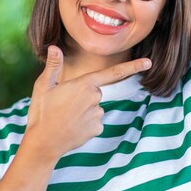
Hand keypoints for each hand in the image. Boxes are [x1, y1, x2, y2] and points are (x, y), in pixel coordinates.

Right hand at [24, 46, 151, 160]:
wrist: (43, 143)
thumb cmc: (41, 112)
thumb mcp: (43, 86)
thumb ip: (53, 65)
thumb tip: (54, 47)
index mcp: (84, 84)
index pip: (113, 72)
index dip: (133, 66)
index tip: (148, 62)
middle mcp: (95, 98)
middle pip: (95, 92)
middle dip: (83, 96)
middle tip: (63, 105)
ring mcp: (98, 115)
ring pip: (95, 107)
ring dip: (83, 110)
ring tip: (65, 117)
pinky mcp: (98, 129)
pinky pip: (95, 121)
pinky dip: (85, 123)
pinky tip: (72, 127)